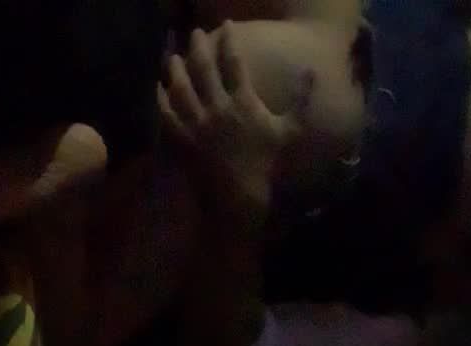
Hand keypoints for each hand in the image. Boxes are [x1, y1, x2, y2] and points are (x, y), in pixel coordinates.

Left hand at [158, 21, 312, 211]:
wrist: (240, 196)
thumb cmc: (265, 164)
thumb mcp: (289, 131)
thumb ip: (301, 100)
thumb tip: (312, 71)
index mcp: (243, 102)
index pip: (234, 62)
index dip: (229, 40)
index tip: (226, 25)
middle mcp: (218, 107)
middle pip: (204, 68)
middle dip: (198, 46)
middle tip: (194, 32)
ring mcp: (198, 124)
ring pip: (182, 88)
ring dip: (176, 69)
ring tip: (172, 56)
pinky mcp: (184, 140)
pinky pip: (168, 115)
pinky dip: (162, 100)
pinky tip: (158, 88)